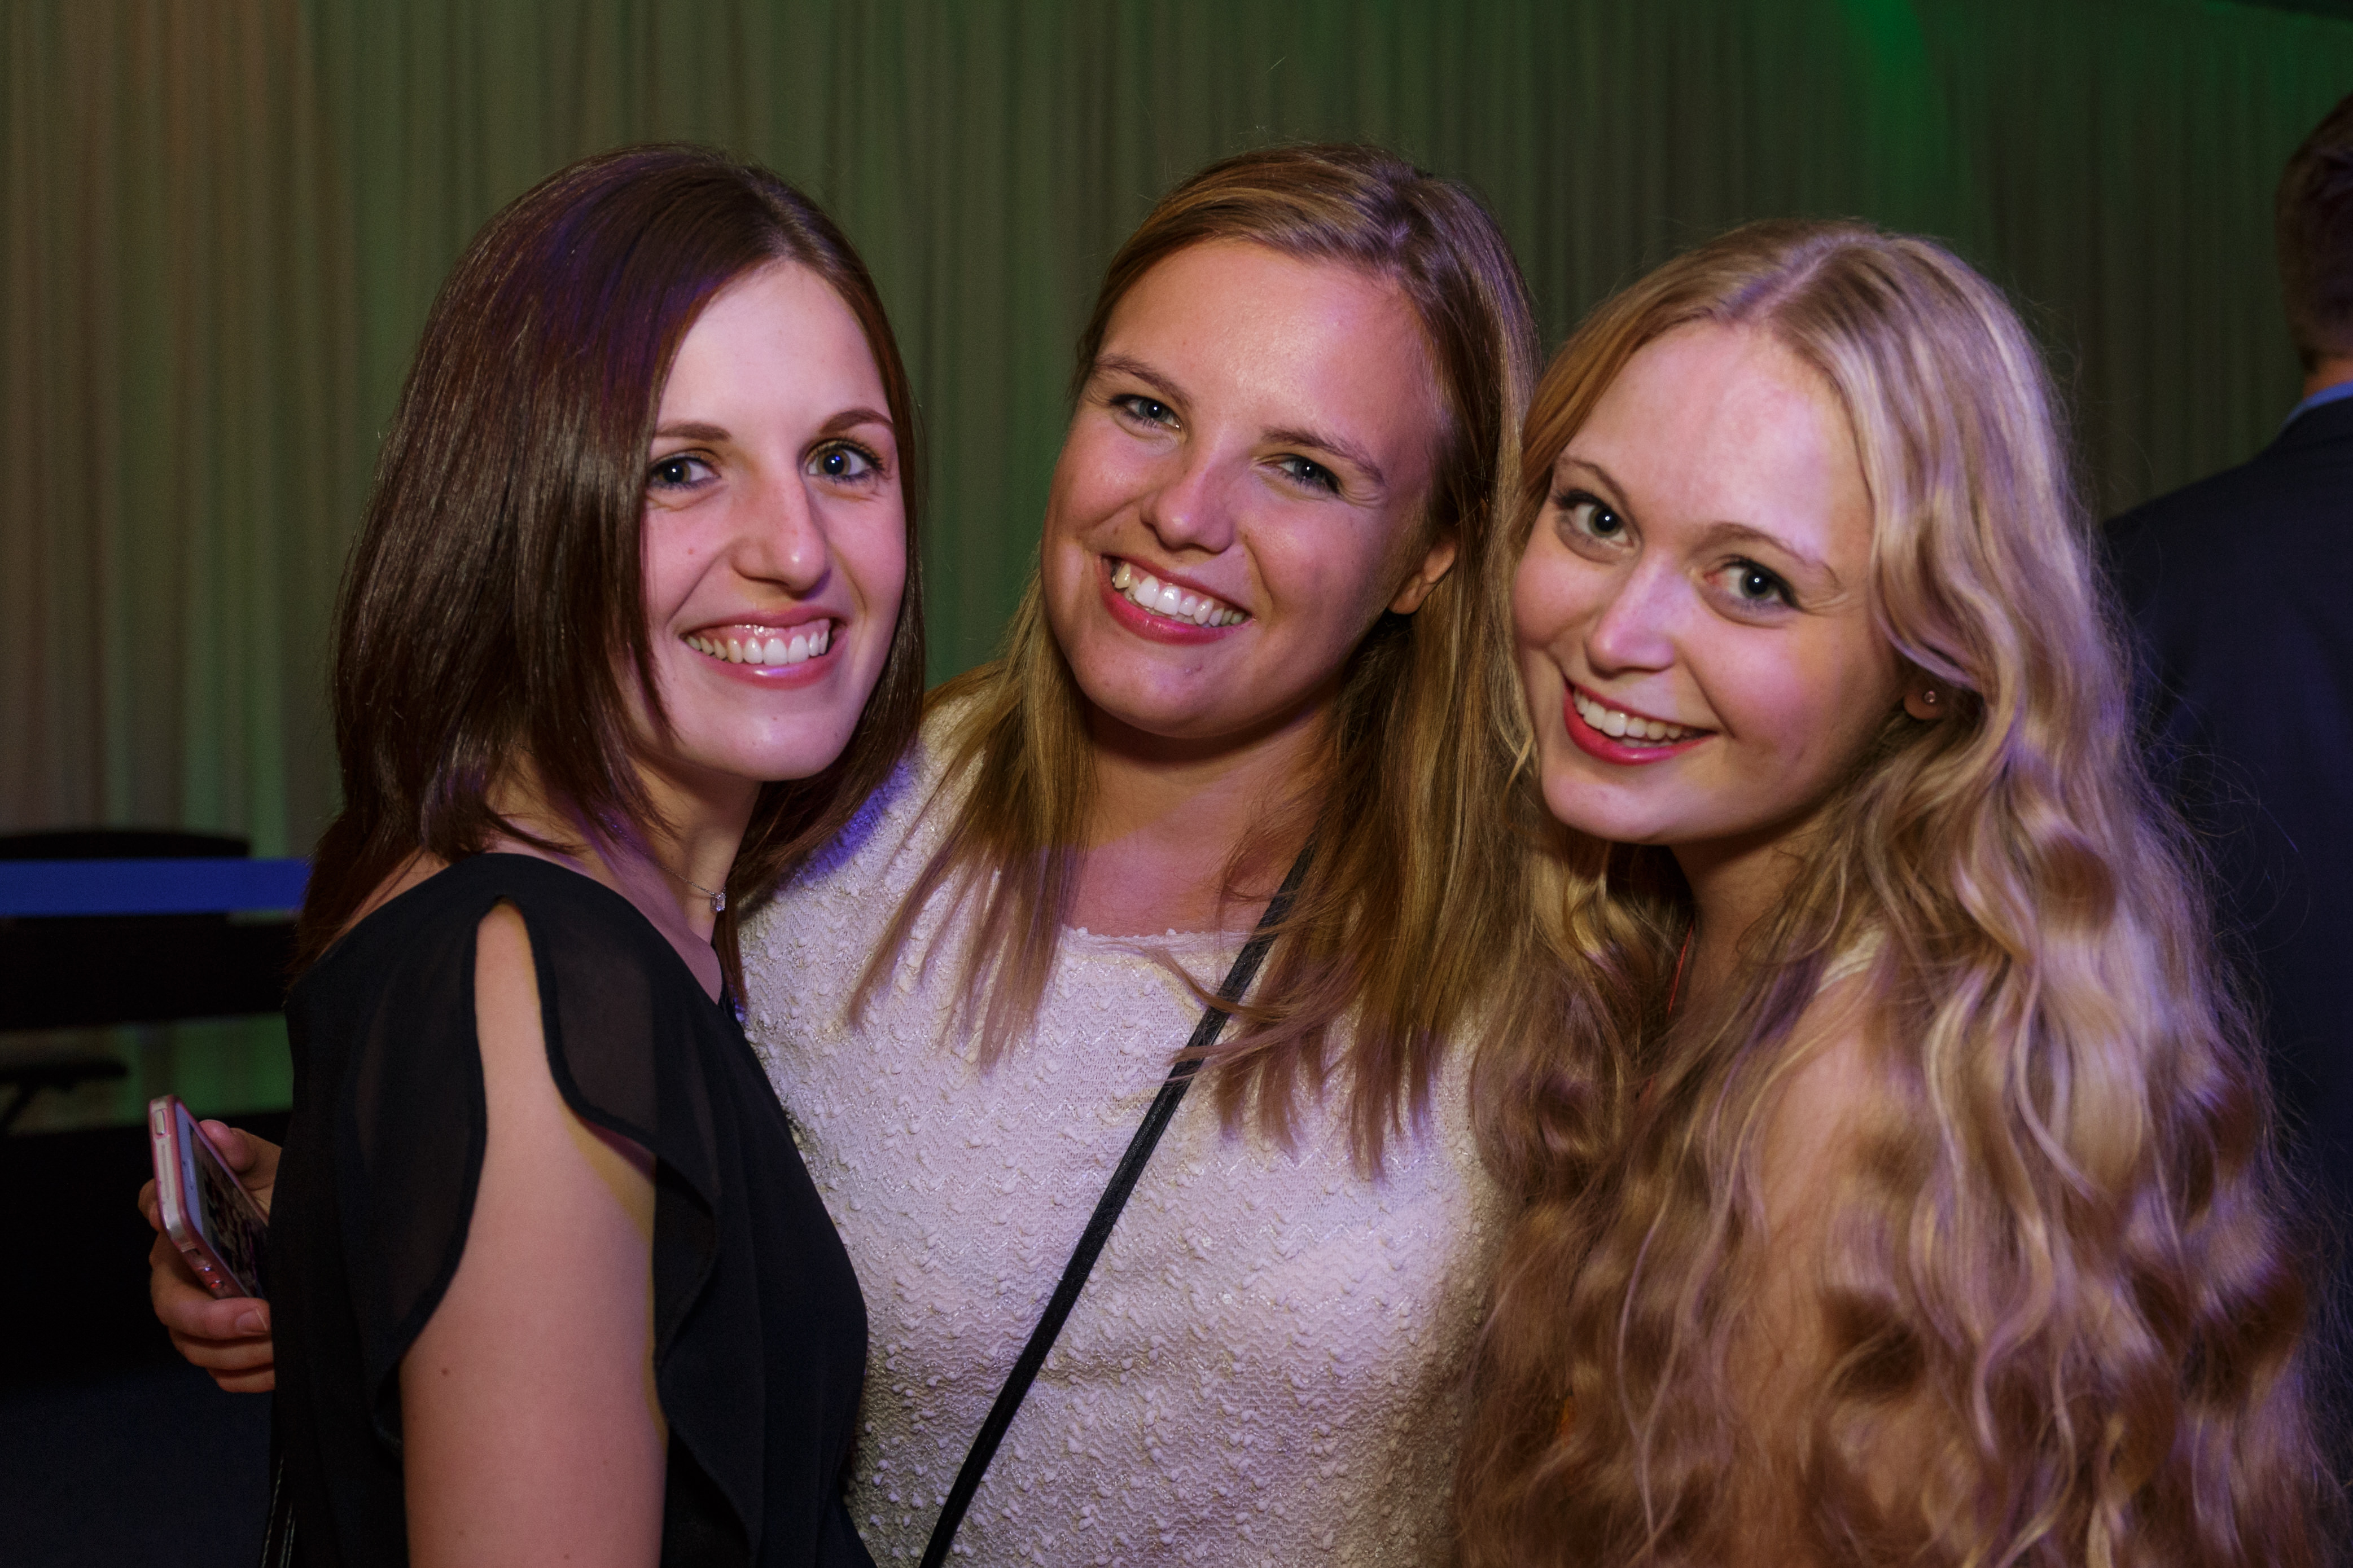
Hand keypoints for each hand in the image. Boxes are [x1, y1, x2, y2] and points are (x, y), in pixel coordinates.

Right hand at [139, 1121, 279, 1392]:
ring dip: (239, 1350)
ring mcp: (195, 1313)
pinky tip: (285, 1361)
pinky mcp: (219, 1347)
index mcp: (183, 1220)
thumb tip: (214, 1132)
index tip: (168, 1213)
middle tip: (260, 1316)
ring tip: (283, 1339)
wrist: (321, 1241)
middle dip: (210, 1317)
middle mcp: (178, 1269)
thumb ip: (244, 1152)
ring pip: (194, 1346)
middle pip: (169, 1303)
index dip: (157, 1209)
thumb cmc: (285, 1200)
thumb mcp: (275, 1171)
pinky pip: (222, 1373)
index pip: (152, 1204)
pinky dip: (252, 1373)